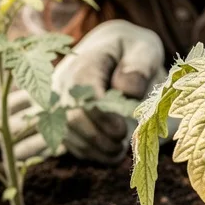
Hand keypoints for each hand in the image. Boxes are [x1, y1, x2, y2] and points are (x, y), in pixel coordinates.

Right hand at [0, 20, 165, 163]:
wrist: (118, 52)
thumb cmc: (134, 52)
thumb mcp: (145, 50)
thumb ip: (139, 67)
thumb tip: (126, 91)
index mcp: (86, 60)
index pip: (83, 91)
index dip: (102, 116)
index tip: (122, 131)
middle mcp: (64, 80)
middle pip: (72, 117)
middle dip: (98, 138)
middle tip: (122, 147)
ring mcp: (59, 99)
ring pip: (68, 133)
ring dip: (94, 149)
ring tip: (119, 152)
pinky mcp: (61, 116)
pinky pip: (69, 140)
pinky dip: (90, 152)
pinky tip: (110, 154)